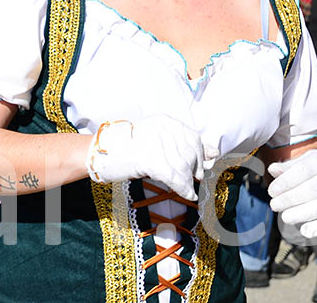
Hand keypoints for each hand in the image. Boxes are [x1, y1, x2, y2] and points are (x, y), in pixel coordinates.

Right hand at [86, 116, 203, 200]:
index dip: (201, 153)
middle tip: (195, 179)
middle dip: (195, 169)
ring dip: (188, 181)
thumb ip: (182, 145)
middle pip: (189, 153)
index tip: (204, 164)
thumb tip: (213, 153)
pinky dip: (184, 189)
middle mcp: (161, 129)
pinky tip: (187, 194)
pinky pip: (175, 178)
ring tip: (188, 189)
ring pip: (183, 167)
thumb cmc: (128, 149)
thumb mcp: (157, 141)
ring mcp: (156, 144)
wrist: (103, 153)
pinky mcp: (151, 160)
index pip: (192, 137)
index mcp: (164, 122)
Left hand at [268, 148, 316, 238]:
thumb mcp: (300, 162)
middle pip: (311, 190)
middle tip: (274, 206)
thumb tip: (272, 170)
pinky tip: (305, 231)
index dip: (284, 183)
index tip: (271, 192)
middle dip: (289, 200)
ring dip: (302, 214)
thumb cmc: (313, 170)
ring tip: (285, 218)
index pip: (301, 171)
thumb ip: (286, 168)